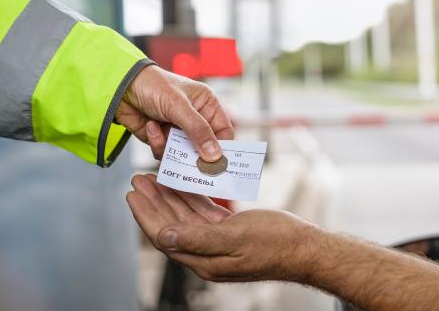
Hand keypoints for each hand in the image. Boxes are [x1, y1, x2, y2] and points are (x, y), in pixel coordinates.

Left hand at [115, 65, 233, 160]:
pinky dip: (157, 143)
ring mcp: (178, 129)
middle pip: (204, 147)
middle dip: (194, 154)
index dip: (222, 148)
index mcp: (206, 105)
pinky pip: (165, 152)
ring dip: (171, 148)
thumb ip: (198, 130)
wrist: (120, 87)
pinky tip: (150, 127)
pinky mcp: (161, 138)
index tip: (217, 165)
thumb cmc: (154, 86)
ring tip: (161, 133)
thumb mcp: (179, 107)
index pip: (223, 132)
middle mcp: (195, 118)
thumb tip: (215, 156)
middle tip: (189, 165)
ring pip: (183, 153)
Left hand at [126, 174, 319, 281]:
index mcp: (204, 260)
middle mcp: (206, 254)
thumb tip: (165, 236)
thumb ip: (198, 238)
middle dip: (153, 202)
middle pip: (170, 225)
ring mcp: (218, 243)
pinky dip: (191, 199)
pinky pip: (203, 214)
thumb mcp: (236, 237)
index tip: (132, 194)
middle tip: (138, 179)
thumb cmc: (276, 243)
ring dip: (169, 198)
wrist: (306, 248)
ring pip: (185, 218)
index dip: (146, 215)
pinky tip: (184, 184)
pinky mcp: (229, 233)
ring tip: (154, 178)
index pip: (164, 236)